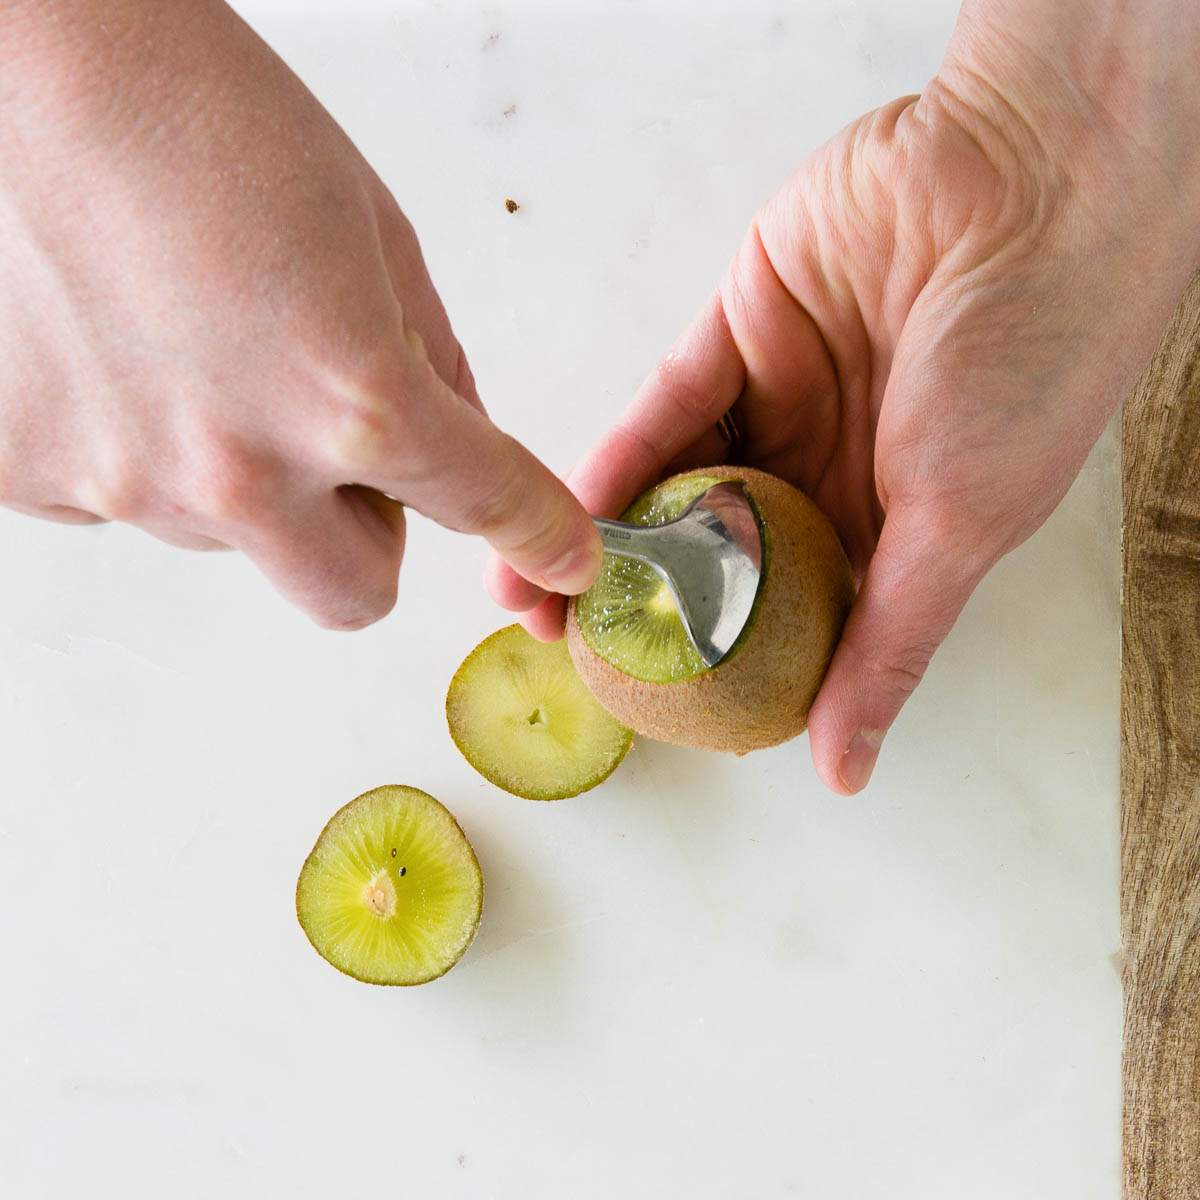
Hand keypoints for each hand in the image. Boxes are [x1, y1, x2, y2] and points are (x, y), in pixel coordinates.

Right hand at [0, 0, 600, 628]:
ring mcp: (122, 486)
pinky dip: (147, 451)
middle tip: (349, 450)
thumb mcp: (375, 235)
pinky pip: (126, 500)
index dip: (537, 534)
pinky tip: (129, 354)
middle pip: (352, 594)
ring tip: (209, 348)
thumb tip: (457, 446)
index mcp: (350, 400)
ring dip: (251, 477)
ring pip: (237, 539)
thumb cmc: (208, 114)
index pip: (480, 503)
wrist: (23, 60)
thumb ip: (431, 364)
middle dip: (368, 534)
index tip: (559, 560)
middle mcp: (236, 473)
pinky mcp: (23, 474)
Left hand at [488, 0, 1199, 790]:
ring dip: (605, 533)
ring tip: (528, 592)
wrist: (1034, 183)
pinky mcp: (744, 327)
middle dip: (635, 603)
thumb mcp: (959, 529)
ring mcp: (784, 398)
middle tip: (558, 652)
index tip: (641, 702)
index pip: (784, 617)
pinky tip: (574, 504)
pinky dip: (626, 452)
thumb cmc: (1029, 368)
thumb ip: (886, 646)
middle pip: (712, 555)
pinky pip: (672, 403)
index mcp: (890, 531)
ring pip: (676, 481)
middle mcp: (830, 472)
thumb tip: (844, 770)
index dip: (710, 662)